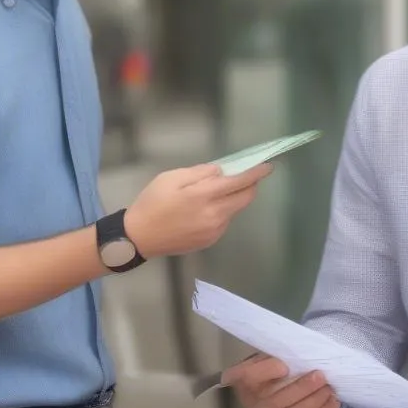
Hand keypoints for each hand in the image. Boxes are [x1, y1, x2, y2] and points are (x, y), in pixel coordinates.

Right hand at [124, 162, 271, 258]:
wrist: (139, 237)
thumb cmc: (152, 202)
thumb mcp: (171, 178)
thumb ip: (199, 173)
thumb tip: (221, 171)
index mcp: (204, 196)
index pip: (239, 182)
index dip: (256, 173)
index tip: (268, 166)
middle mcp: (215, 215)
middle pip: (245, 198)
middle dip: (251, 185)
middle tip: (246, 176)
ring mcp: (214, 231)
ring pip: (234, 210)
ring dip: (233, 199)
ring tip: (214, 193)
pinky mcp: (210, 241)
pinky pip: (224, 221)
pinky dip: (222, 211)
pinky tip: (204, 210)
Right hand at [222, 354, 340, 407]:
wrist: (268, 388)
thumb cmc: (270, 366)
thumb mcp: (268, 354)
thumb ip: (278, 354)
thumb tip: (299, 353)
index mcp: (245, 380)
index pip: (250, 377)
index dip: (267, 372)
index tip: (284, 365)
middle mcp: (254, 404)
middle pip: (277, 400)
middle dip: (302, 389)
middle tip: (321, 376)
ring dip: (314, 402)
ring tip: (328, 388)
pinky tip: (333, 402)